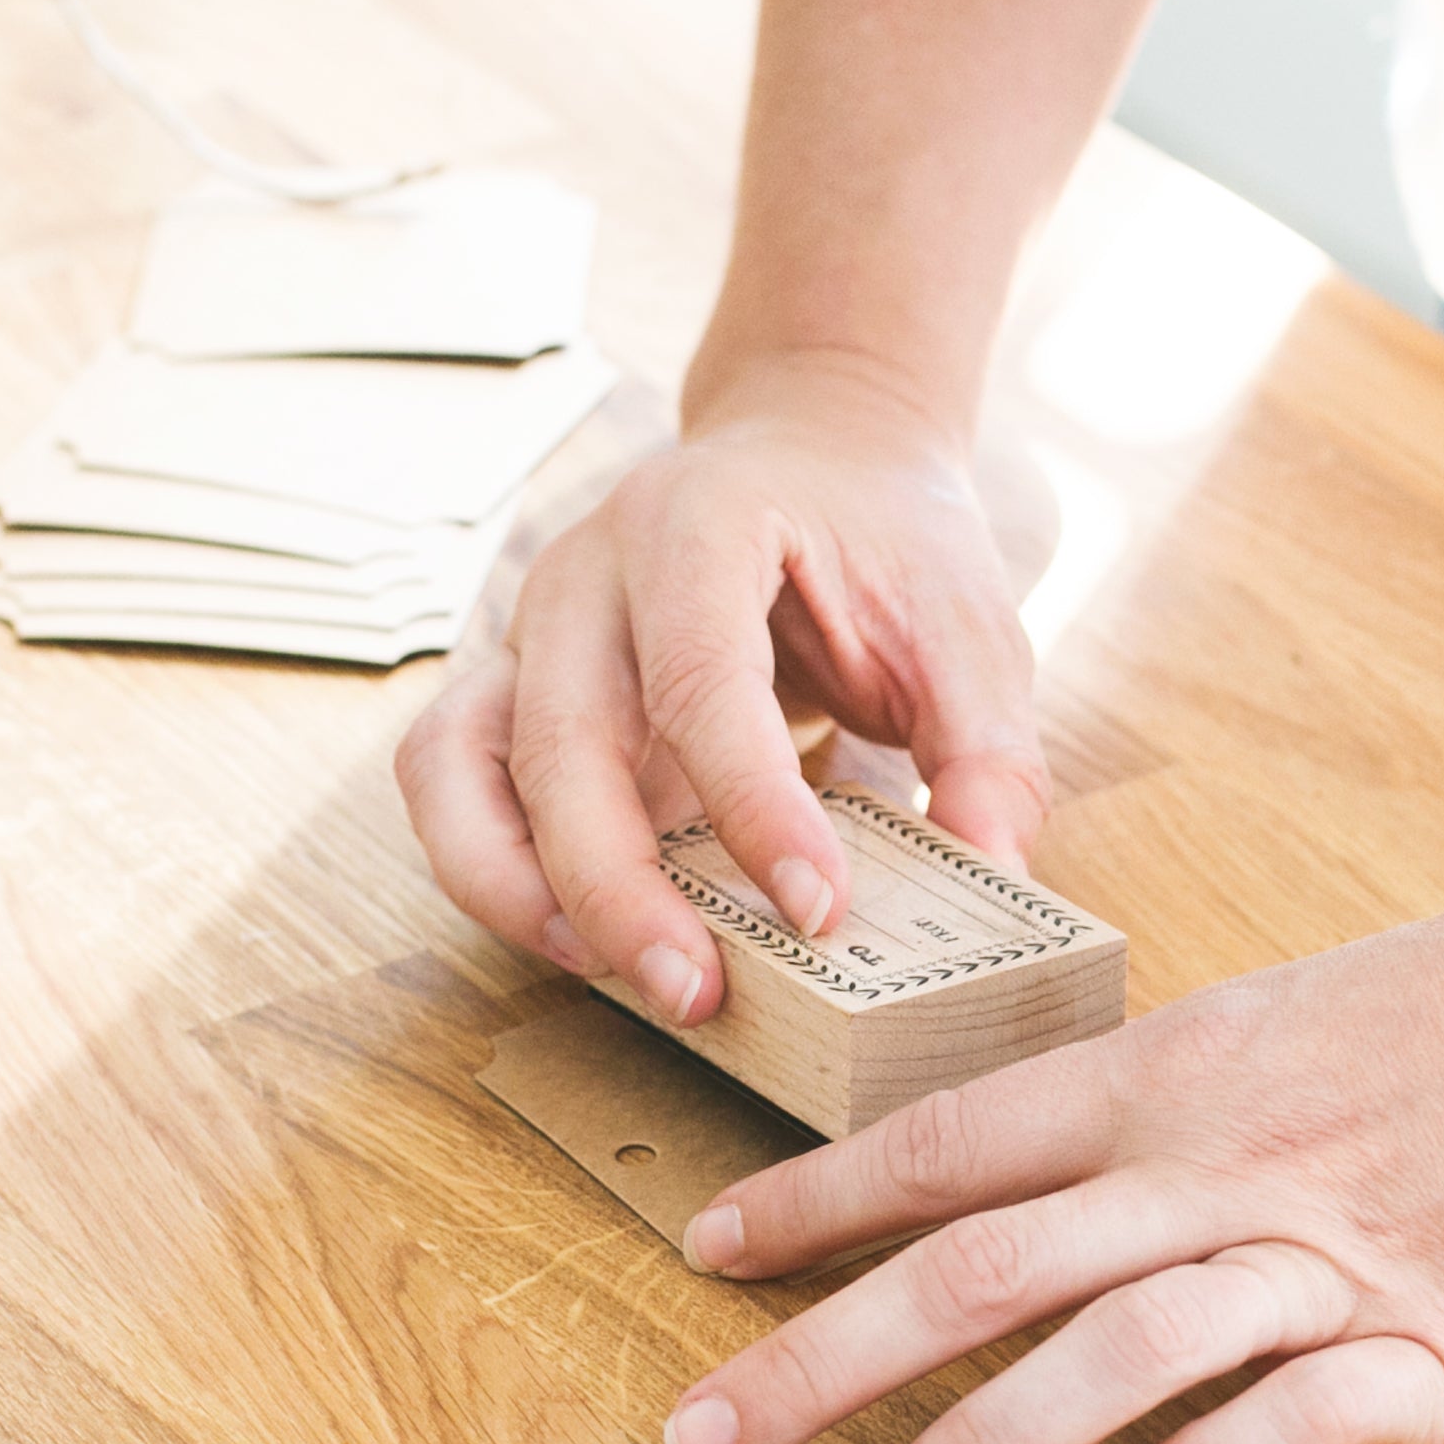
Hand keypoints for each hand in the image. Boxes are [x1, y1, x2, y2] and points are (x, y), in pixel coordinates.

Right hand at [394, 351, 1047, 1026]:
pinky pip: (446, 779)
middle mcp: (589, 571)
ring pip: (459, 764)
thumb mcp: (966, 625)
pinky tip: (569, 936)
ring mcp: (531, 629)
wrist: (814, 451)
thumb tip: (997, 874)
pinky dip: (484, 866)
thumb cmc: (885, 541)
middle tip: (697, 992)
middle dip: (621, 885)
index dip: (753, 807)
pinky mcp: (512, 687)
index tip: (821, 910)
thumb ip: (986, 747)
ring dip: (518, 887)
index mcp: (702, 524)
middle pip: (564, 740)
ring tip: (607, 974)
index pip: (703, 679)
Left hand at [655, 843, 1443, 1443]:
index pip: (957, 1139)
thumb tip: (1097, 1169)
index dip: (819, 1203)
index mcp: (1193, 1070)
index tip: (711, 1257)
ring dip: (982, 1443)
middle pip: (984, 1264)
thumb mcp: (1327, 1015)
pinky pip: (1294, 1422)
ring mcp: (1341, 1258)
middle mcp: (1235, 1161)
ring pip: (1113, 1350)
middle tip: (704, 1436)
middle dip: (821, 1357)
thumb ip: (1202, 1101)